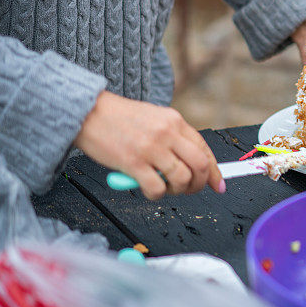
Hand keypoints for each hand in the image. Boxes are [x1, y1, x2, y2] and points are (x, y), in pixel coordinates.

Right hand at [74, 91, 223, 199]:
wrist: (87, 111)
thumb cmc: (118, 117)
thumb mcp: (154, 118)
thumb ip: (173, 137)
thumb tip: (189, 161)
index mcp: (175, 121)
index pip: (204, 149)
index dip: (214, 171)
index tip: (218, 185)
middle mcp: (167, 133)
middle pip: (200, 165)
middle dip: (199, 184)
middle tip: (189, 190)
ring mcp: (151, 148)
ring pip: (182, 178)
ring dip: (178, 191)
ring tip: (165, 188)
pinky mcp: (133, 162)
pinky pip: (157, 188)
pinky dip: (156, 195)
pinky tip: (147, 189)